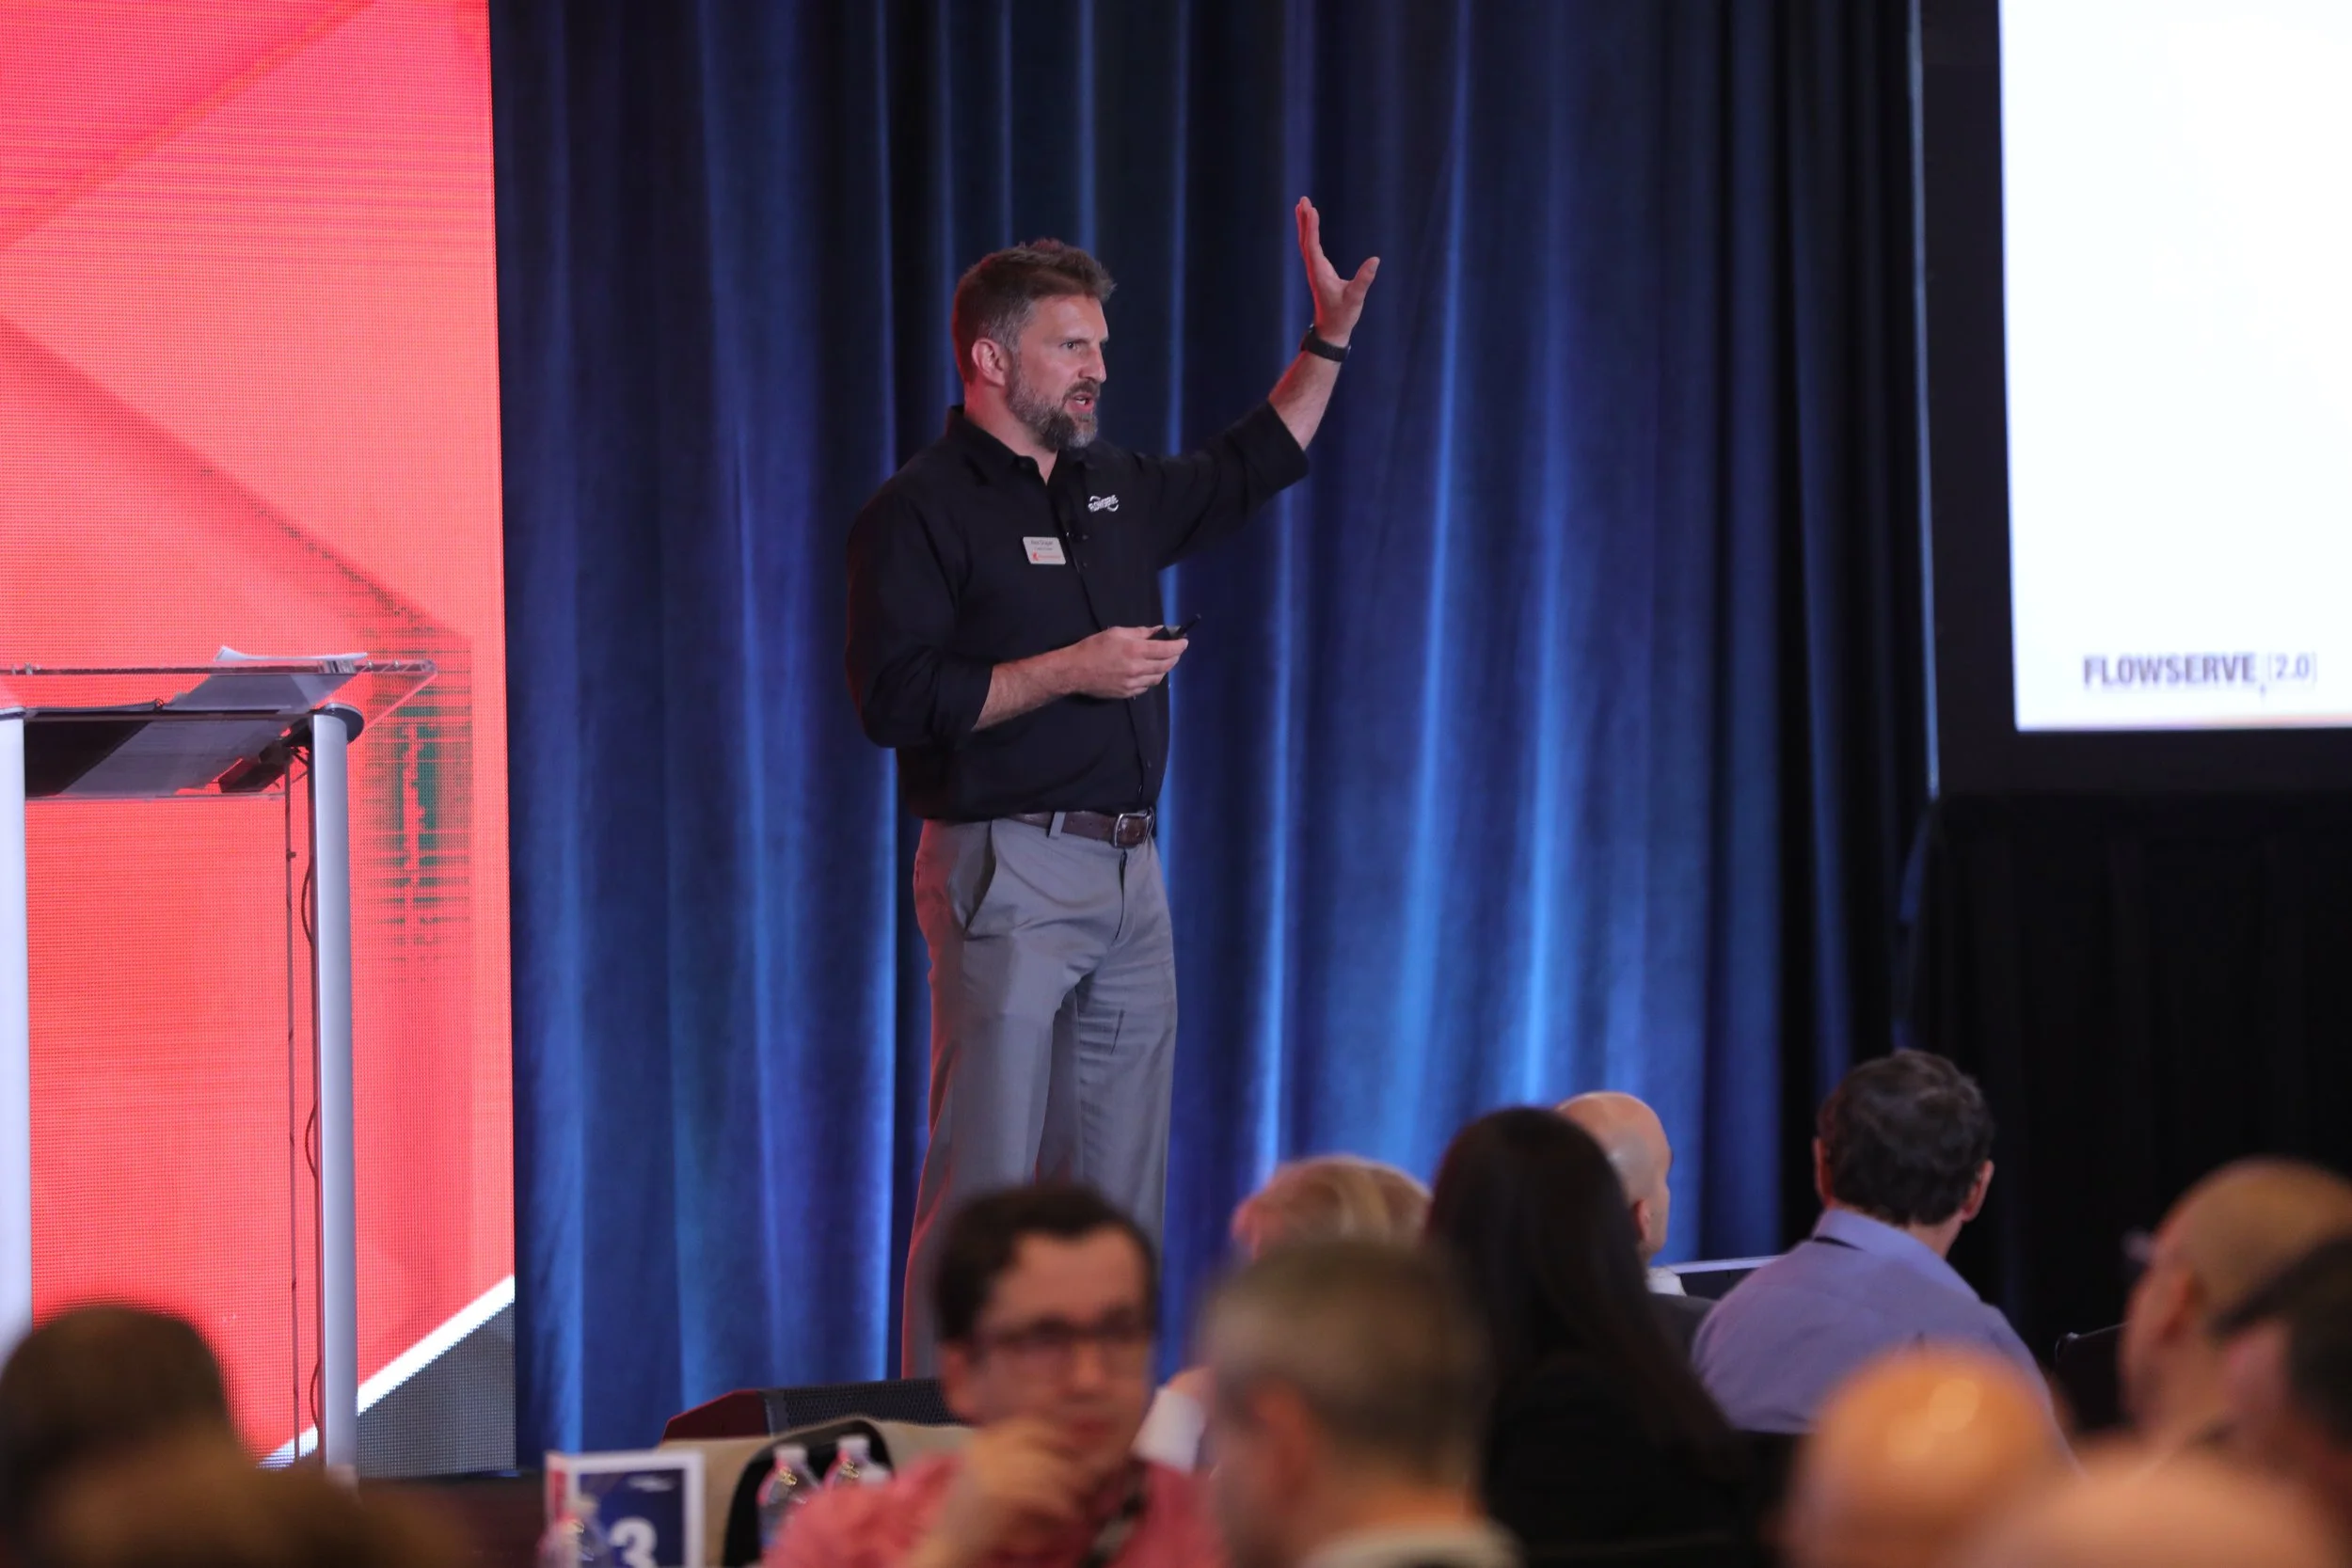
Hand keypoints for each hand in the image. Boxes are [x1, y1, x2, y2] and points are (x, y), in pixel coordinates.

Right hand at [914, 1420, 1088, 1567]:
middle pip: (1040, 1441)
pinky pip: (1043, 1492)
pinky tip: (1069, 1513)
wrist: (947, 1547)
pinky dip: (1061, 1503)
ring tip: (1079, 1497)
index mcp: (981, 1442)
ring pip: (1046, 1467)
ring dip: (1069, 1483)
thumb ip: (1010, 1459)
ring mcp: (990, 1469)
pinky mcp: (999, 1493)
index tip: (1074, 1448)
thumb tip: (1055, 1450)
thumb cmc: (971, 1517)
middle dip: (1066, 1455)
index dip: (1055, 1434)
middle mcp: (984, 1450)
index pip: (1026, 1425)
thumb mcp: (985, 1477)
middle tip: (1084, 1472)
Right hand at [1056, 626, 1185, 699]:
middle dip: (1175, 657)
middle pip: (1166, 665)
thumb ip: (1140, 632)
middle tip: (1176, 651)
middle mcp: (1138, 668)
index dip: (1179, 645)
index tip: (1184, 642)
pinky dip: (1151, 678)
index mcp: (1136, 650)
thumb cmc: (1094, 647)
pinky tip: (1148, 672)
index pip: (1167, 649)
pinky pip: (1146, 687)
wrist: (1075, 671)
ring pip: (1158, 678)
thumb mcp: (1117, 633)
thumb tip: (1158, 631)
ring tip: (1162, 661)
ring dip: (1164, 669)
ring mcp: (1134, 683)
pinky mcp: (1127, 693)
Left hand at [1296, 197, 1378, 344]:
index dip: (1312, 227)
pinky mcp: (1318, 272)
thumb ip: (1364, 279)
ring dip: (1304, 224)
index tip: (1312, 210)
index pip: (1313, 245)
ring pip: (1306, 243)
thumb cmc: (1343, 315)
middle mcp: (1314, 269)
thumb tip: (1375, 260)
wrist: (1331, 330)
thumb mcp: (1356, 298)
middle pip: (1305, 240)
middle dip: (1304, 220)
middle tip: (1303, 200)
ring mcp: (1315, 270)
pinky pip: (1311, 248)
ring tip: (1303, 206)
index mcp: (1320, 273)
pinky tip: (1310, 226)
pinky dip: (1309, 233)